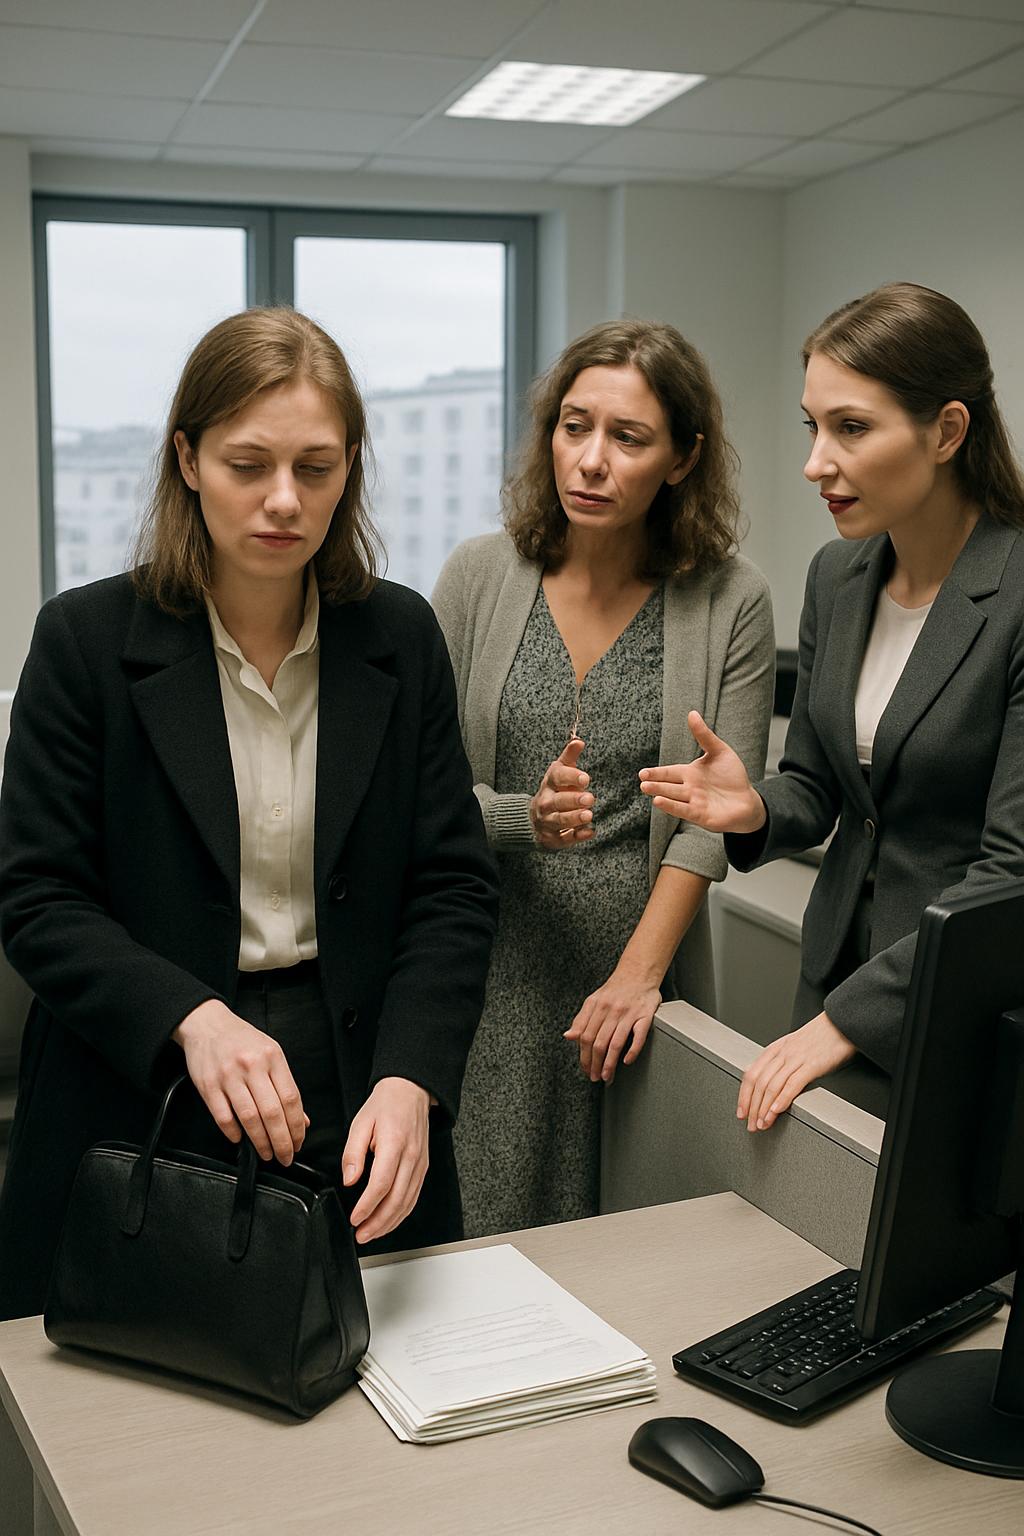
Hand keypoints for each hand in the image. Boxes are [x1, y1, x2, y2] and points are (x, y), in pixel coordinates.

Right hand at [173, 999, 307, 1164]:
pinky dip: (233, 1133)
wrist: (208, 1024)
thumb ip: (285, 1086)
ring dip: (260, 1142)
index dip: (297, 1126)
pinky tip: (240, 1139)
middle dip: (282, 1141)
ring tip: (266, 1153)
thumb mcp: (271, 1054)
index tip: (299, 1142)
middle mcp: (252, 1066)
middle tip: (285, 1156)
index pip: (291, 1098)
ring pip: (249, 1118)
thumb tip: (302, 1120)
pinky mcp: (208, 1085)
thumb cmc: (242, 1040)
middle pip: (272, 1112)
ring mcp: (229, 1076)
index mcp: (272, 1057)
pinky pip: (223, 1116)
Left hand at [342, 1077, 431, 1243]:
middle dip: (378, 1223)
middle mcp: (412, 1157)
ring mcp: (421, 1164)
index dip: (367, 1206)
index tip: (355, 1218)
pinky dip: (401, 1213)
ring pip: (407, 1202)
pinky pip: (413, 1196)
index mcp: (395, 1143)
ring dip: (389, 1223)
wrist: (410, 1091)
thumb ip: (353, 1153)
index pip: (382, 1184)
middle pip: (397, 1199)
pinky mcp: (423, 1167)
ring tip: (371, 1233)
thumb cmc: (385, 1105)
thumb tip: (350, 1180)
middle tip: (361, 1235)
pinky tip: (388, 1221)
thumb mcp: (360, 1123)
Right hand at [530, 737, 594, 847]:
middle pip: (557, 801)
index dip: (570, 777)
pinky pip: (564, 839)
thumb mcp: (559, 772)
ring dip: (574, 818)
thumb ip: (569, 757)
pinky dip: (576, 837)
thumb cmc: (553, 791)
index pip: (557, 778)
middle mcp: (545, 802)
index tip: (585, 778)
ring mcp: (547, 821)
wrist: (532, 819)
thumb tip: (579, 740)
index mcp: (549, 783)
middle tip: (590, 798)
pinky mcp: (552, 838)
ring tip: (589, 815)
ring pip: (559, 820)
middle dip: (573, 800)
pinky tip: (590, 832)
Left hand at [563, 971, 661, 1082]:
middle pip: (598, 1042)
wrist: (638, 972)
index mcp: (596, 1006)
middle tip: (595, 1077)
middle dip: (595, 1064)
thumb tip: (568, 1036)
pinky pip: (638, 1036)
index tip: (585, 1069)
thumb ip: (581, 1019)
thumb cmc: (616, 989)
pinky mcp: (646, 1015)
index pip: (585, 1036)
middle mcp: (611, 1009)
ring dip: (609, 1063)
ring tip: (607, 1076)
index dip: (583, 1056)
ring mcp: (629, 1013)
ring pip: (615, 1043)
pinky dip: (632, 1050)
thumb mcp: (593, 1000)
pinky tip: (627, 1061)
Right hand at [639, 710, 765, 833]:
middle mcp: (688, 789)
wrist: (748, 801)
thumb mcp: (719, 751)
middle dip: (655, 783)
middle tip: (642, 781)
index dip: (656, 773)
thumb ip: (704, 735)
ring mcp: (694, 803)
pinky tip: (659, 802)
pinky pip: (684, 810)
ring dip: (660, 793)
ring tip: (646, 788)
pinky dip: (672, 806)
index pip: (669, 772)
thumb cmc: (732, 777)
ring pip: (673, 797)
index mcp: (689, 774)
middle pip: (668, 785)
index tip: (642, 773)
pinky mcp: (701, 815)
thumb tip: (692, 713)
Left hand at [737, 1013, 855, 1131]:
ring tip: (762, 1124)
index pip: (750, 1074)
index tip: (741, 1111)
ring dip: (764, 1108)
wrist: (842, 1023)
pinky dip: (782, 1099)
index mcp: (775, 1049)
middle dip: (752, 1107)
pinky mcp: (812, 1065)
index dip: (743, 1095)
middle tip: (750, 1124)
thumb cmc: (821, 1036)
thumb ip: (780, 1061)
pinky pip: (792, 1084)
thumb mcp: (794, 1045)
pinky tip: (777, 1111)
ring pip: (772, 1086)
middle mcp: (782, 1053)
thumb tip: (767, 1080)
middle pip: (758, 1083)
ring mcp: (796, 1058)